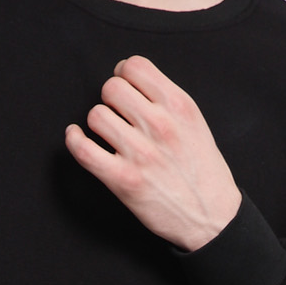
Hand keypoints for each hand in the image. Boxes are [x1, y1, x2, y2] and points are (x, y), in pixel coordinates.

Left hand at [65, 56, 241, 253]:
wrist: (212, 218)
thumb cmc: (203, 172)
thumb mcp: (195, 123)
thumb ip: (166, 99)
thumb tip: (128, 76)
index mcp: (179, 106)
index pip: (134, 66)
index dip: (124, 74)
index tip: (125, 87)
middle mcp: (159, 125)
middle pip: (111, 88)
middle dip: (111, 99)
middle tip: (119, 115)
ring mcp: (140, 153)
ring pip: (96, 115)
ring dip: (99, 123)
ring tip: (110, 135)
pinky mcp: (123, 180)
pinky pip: (83, 149)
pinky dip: (73, 140)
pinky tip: (76, 137)